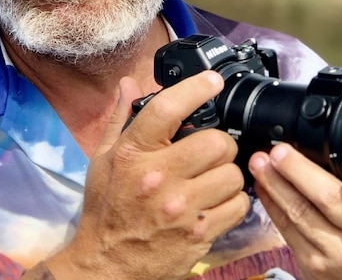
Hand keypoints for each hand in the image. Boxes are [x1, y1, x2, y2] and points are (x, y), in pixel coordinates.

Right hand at [46, 71, 249, 279]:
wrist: (107, 267)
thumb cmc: (106, 210)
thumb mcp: (102, 160)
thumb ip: (120, 119)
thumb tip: (130, 84)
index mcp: (133, 155)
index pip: (167, 109)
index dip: (196, 88)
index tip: (213, 81)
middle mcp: (157, 178)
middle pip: (216, 142)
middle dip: (219, 143)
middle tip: (210, 152)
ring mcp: (181, 208)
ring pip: (232, 173)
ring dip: (227, 174)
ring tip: (211, 180)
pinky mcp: (199, 233)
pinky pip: (238, 205)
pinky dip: (233, 202)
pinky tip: (215, 203)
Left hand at [249, 144, 341, 279]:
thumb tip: (338, 142)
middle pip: (331, 202)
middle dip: (300, 172)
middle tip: (279, 151)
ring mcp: (337, 255)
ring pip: (301, 214)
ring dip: (276, 184)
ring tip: (260, 162)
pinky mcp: (312, 264)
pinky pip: (287, 229)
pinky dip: (272, 203)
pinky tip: (262, 185)